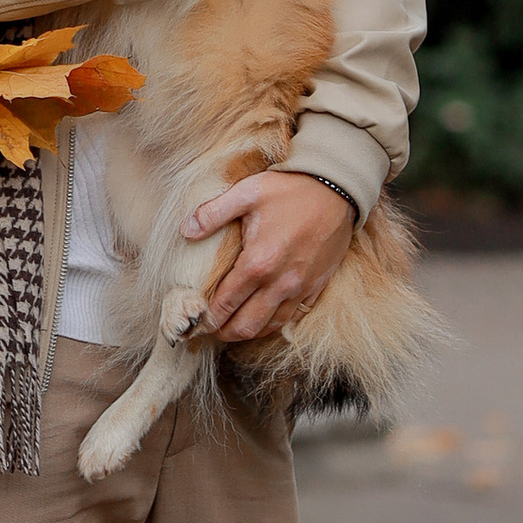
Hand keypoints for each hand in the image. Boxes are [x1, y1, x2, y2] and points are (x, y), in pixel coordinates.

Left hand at [187, 169, 355, 341]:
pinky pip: (293, 318)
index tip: (196, 319)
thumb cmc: (291, 189)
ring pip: (270, 327)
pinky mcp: (316, 287)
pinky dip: (275, 323)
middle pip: (246, 326)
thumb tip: (185, 230)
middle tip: (211, 329)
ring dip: (249, 331)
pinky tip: (263, 317)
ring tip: (233, 326)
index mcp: (258, 263)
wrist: (337, 189)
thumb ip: (212, 213)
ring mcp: (301, 288)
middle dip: (224, 332)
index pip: (224, 304)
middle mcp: (280, 283)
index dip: (207, 317)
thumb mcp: (247, 192)